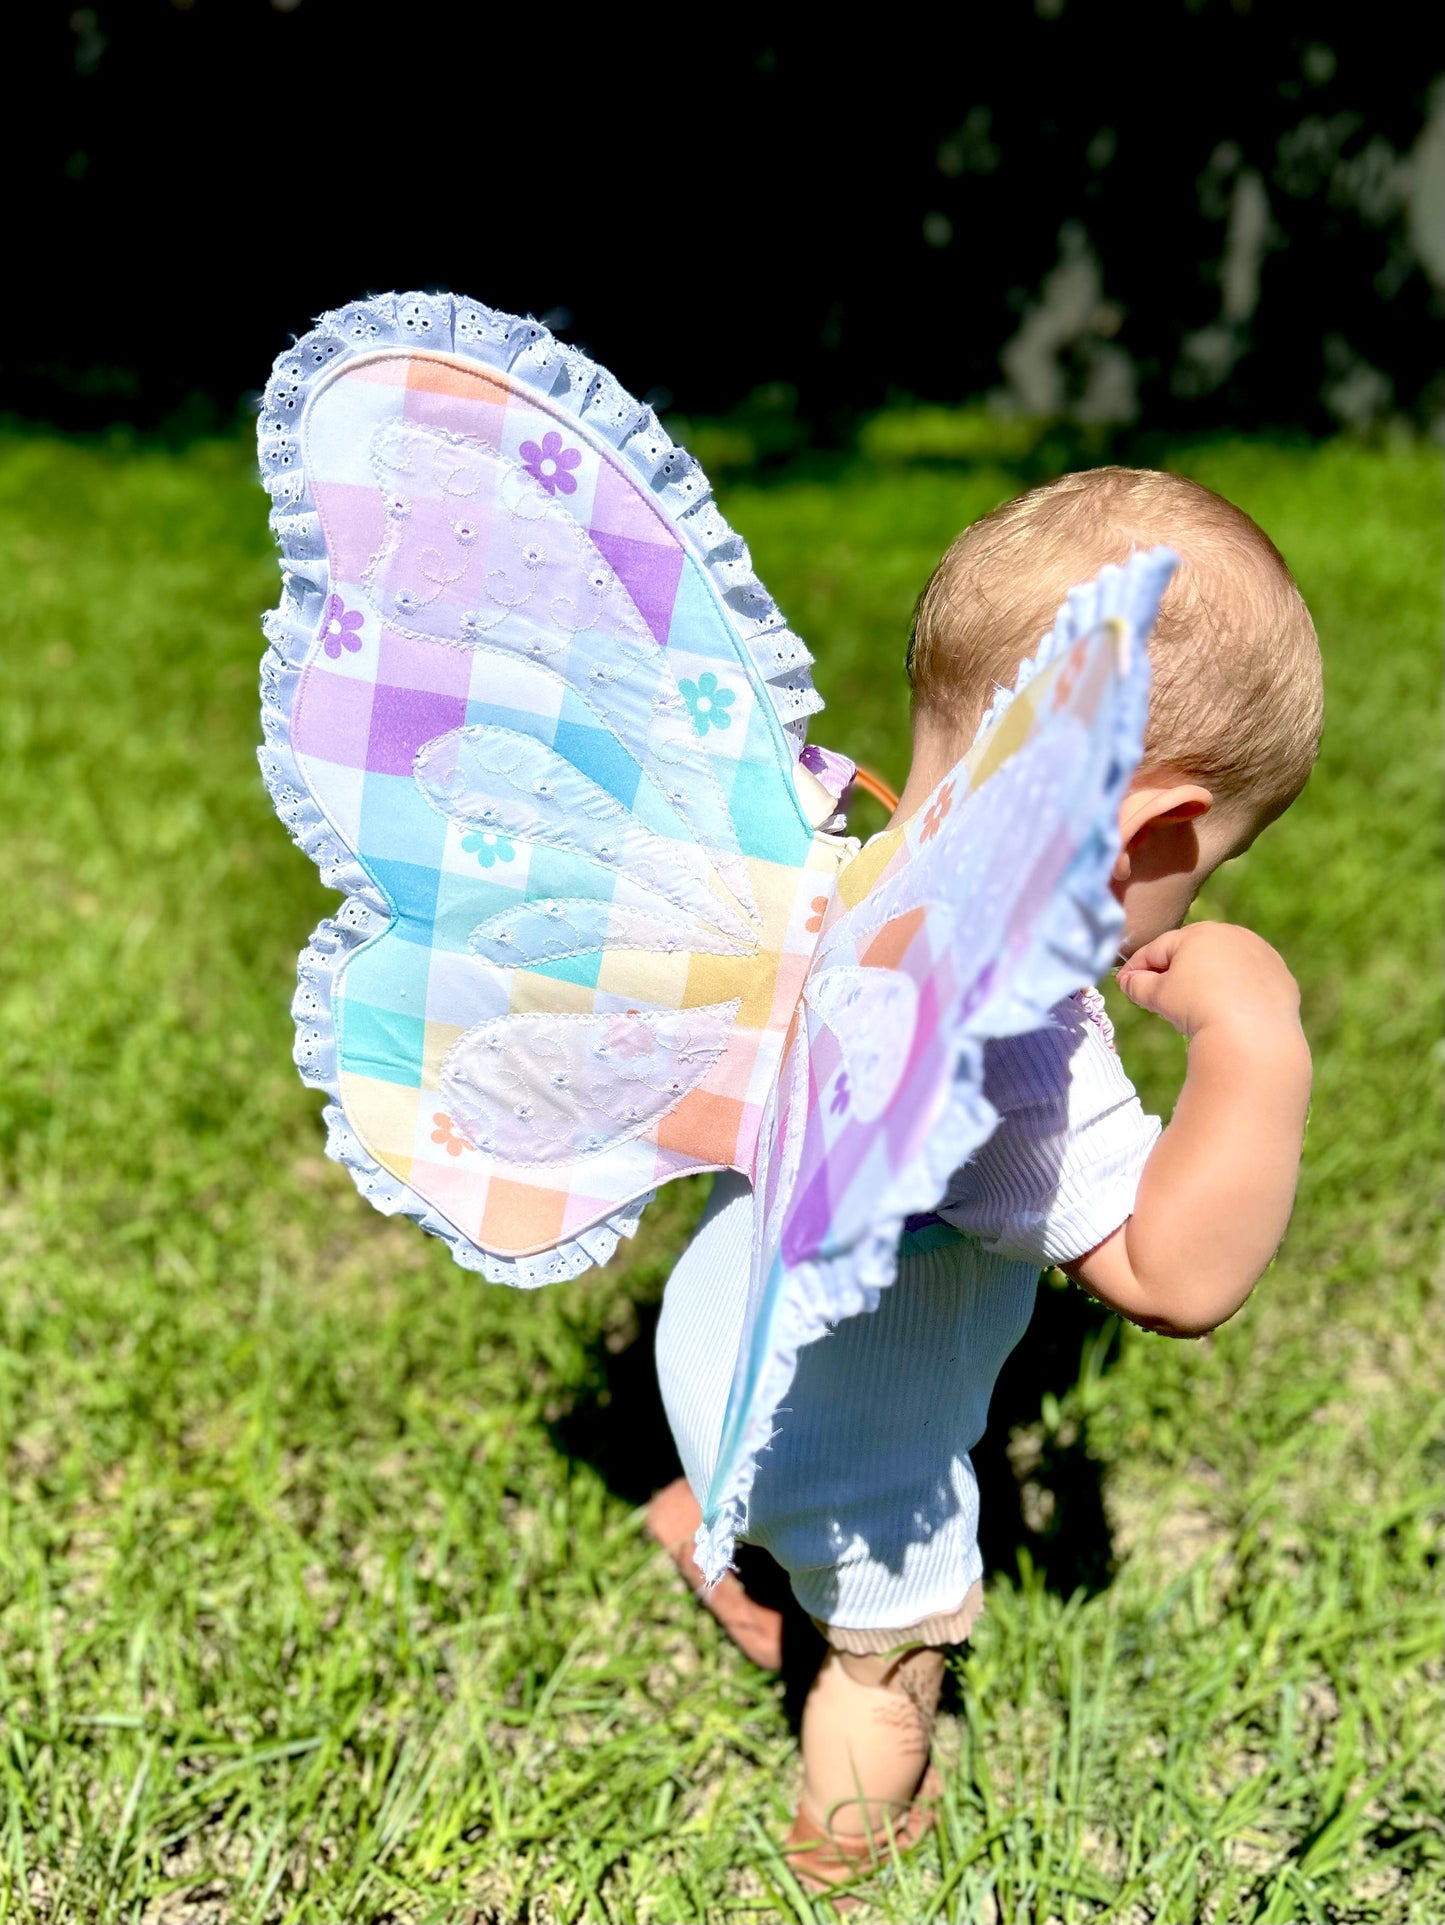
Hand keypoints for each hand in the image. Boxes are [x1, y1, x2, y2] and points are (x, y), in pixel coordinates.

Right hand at [1116, 921, 1301, 1040]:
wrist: (1252, 1034)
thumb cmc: (1196, 1007)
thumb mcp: (1157, 995)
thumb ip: (1138, 984)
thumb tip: (1129, 980)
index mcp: (1198, 933)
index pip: (1159, 947)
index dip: (1138, 967)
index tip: (1125, 983)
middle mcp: (1233, 935)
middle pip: (1194, 951)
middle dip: (1174, 970)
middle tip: (1159, 995)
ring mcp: (1262, 954)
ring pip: (1225, 965)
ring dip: (1207, 979)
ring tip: (1195, 1006)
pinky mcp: (1282, 977)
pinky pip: (1251, 982)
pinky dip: (1238, 992)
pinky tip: (1230, 1012)